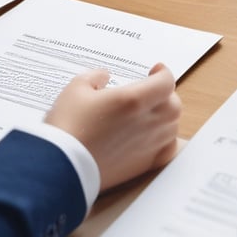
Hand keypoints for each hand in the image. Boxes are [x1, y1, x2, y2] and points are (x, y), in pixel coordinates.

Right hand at [44, 63, 180, 191]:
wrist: (62, 166)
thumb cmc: (67, 127)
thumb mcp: (75, 90)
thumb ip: (94, 77)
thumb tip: (104, 76)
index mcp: (133, 99)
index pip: (166, 82)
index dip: (163, 72)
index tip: (155, 70)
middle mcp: (147, 122)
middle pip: (174, 103)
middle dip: (165, 94)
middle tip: (151, 91)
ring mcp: (149, 145)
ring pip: (173, 125)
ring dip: (166, 115)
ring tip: (150, 112)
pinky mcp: (145, 164)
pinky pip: (168, 148)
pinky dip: (166, 139)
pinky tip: (153, 136)